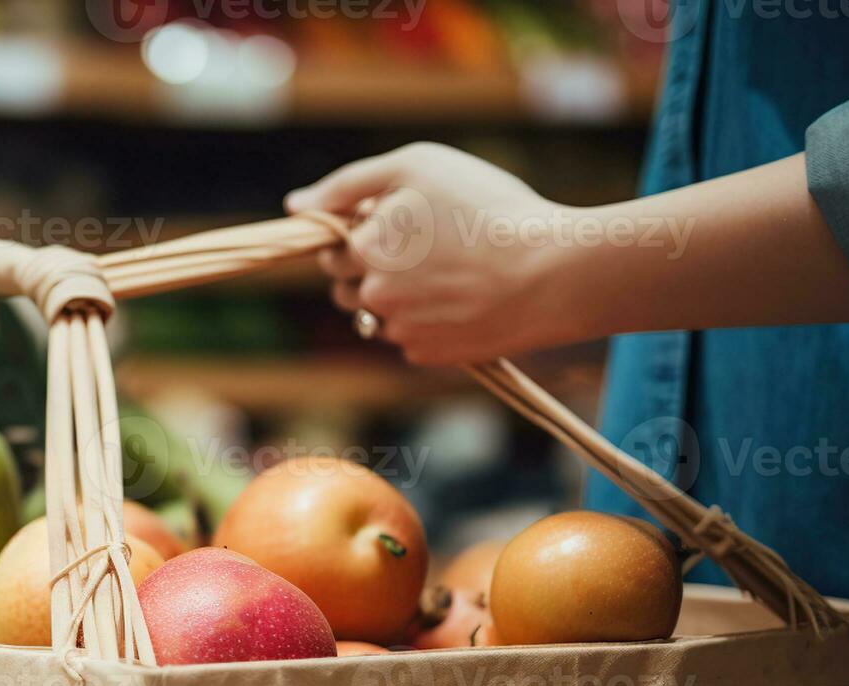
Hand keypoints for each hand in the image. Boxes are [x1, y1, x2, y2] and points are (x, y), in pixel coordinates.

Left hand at [286, 142, 599, 365]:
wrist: (553, 272)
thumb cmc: (487, 207)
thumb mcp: (417, 167)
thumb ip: (347, 184)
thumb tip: (294, 206)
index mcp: (363, 249)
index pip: (334, 247)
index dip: (365, 232)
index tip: (407, 227)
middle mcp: (371, 295)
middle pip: (348, 286)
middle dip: (373, 269)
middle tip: (427, 251)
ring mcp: (398, 330)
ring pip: (377, 314)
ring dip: (397, 297)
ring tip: (448, 275)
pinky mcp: (426, 355)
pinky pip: (409, 338)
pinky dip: (427, 322)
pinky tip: (463, 300)